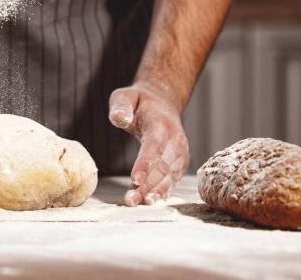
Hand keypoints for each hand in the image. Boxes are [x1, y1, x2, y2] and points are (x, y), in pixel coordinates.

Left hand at [109, 82, 189, 205]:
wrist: (162, 104)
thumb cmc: (138, 102)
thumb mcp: (125, 97)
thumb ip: (120, 107)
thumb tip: (119, 118)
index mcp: (161, 123)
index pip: (154, 145)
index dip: (145, 163)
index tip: (135, 180)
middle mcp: (175, 139)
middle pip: (162, 166)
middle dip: (147, 185)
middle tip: (130, 199)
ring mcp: (181, 152)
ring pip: (169, 176)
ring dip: (154, 192)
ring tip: (139, 203)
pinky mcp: (180, 163)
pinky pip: (173, 179)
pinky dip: (163, 191)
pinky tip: (151, 201)